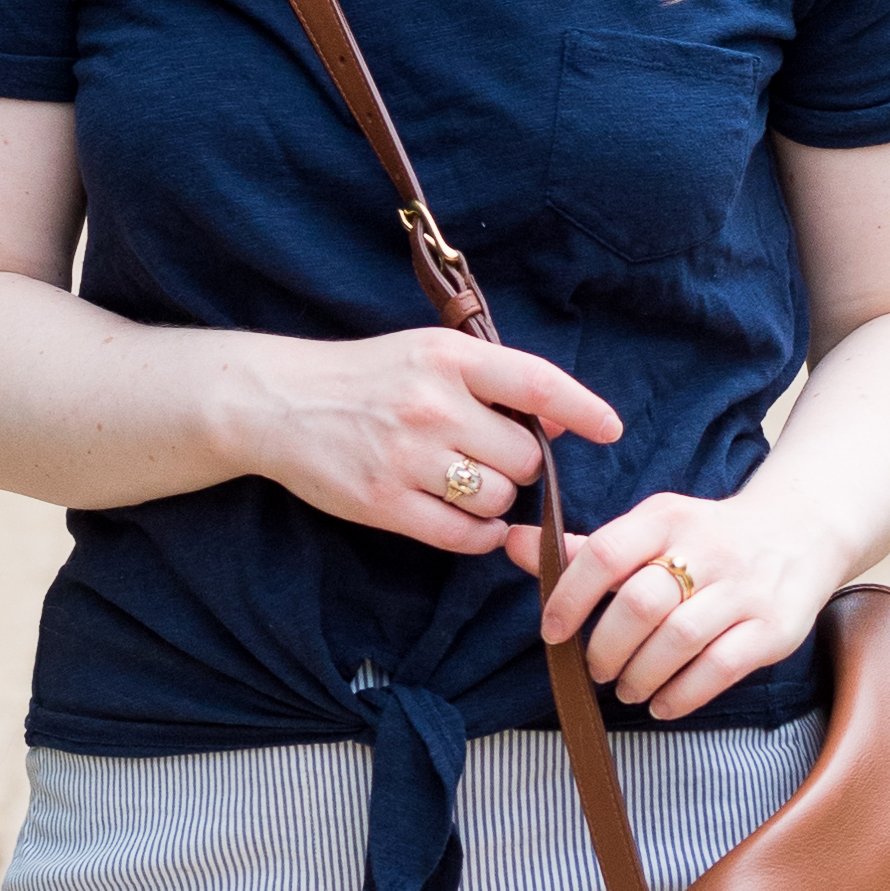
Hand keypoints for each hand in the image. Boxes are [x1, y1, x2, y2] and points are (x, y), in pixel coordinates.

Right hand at [225, 324, 622, 555]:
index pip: (536, 384)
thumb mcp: (428, 354)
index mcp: (447, 357)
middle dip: (518, 465)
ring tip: (464, 482)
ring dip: (495, 500)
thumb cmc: (364, 376)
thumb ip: (492, 381)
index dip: (583, 408)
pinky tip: (467, 521)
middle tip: (486, 457)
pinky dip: (477, 535)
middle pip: (523, 458)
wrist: (278, 402)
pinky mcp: (383, 501)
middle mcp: (431, 404)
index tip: (611, 429)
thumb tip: (560, 422)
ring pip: (497, 498)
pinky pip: (462, 535)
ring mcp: (407, 456)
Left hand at [512, 482, 840, 718]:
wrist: (802, 532)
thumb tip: (509, 542)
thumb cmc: (706, 538)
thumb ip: (585, 548)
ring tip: (628, 688)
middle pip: (640, 604)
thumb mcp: (651, 531)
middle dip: (607, 648)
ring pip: (679, 639)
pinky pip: (721, 668)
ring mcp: (744, 589)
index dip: (570, 596)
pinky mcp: (773, 628)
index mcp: (667, 517)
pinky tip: (663, 702)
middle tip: (597, 669)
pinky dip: (683, 694)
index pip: (606, 552)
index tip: (553, 632)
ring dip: (641, 675)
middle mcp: (708, 548)